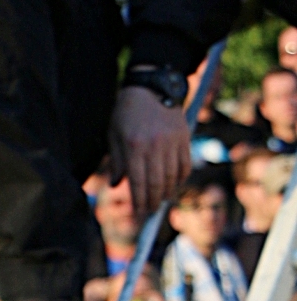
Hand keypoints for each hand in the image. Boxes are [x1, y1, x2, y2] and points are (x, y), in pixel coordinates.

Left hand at [109, 81, 189, 217]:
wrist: (150, 86)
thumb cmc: (126, 112)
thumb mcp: (114, 134)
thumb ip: (117, 161)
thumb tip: (117, 186)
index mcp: (134, 146)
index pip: (138, 182)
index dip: (139, 202)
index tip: (138, 214)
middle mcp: (154, 146)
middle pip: (157, 184)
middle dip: (153, 202)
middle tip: (150, 213)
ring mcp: (172, 141)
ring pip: (173, 177)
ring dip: (168, 193)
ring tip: (161, 201)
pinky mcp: (184, 137)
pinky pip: (185, 165)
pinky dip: (180, 179)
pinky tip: (174, 184)